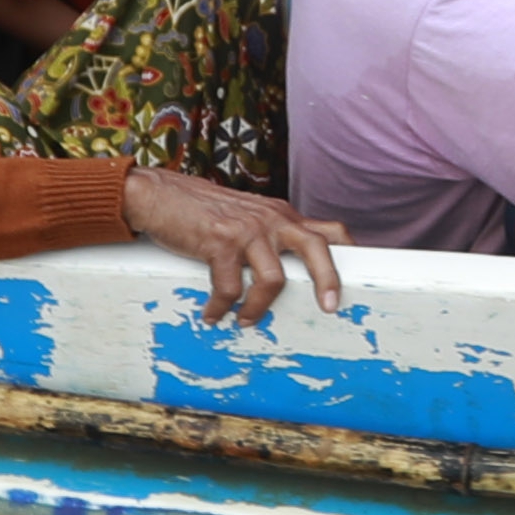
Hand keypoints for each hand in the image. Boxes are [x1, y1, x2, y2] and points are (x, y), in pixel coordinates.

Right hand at [119, 167, 345, 324]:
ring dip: (260, 308)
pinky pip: (230, 288)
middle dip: (328, 280)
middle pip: (316, 247)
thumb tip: (288, 267)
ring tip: (247, 320)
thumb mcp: (247, 215)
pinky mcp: (219, 243)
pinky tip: (212, 314)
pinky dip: (221, 307)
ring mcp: (246, 230)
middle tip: (330, 308)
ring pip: (273, 278)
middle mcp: (270, 219)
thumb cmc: (202, 211)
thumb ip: (270, 233)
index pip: (328, 231)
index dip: (347, 255)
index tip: (355, 282)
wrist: (159, 194)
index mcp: (281, 214)